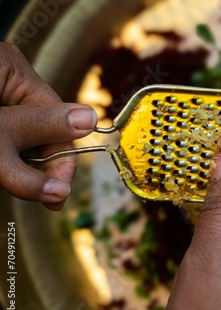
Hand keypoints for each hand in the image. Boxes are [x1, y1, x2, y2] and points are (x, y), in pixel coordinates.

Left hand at [0, 42, 96, 209]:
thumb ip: (35, 148)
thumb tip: (80, 155)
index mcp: (14, 69)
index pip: (59, 121)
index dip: (61, 160)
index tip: (58, 195)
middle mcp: (10, 75)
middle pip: (44, 127)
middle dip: (40, 162)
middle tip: (40, 197)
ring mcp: (0, 90)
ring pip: (27, 133)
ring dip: (23, 162)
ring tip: (14, 180)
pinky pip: (13, 132)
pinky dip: (9, 154)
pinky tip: (6, 166)